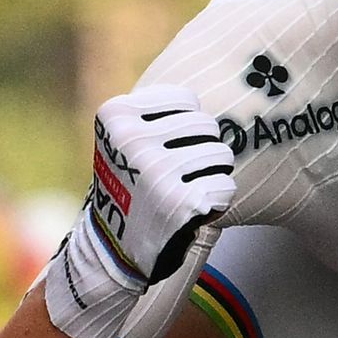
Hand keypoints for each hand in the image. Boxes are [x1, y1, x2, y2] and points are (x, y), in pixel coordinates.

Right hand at [43, 85, 234, 337]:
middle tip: (182, 173)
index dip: (187, 125)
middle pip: (206, 125)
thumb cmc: (128, 187)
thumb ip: (155, 113)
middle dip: (203, 148)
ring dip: (213, 174)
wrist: (112, 249)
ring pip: (221, 154)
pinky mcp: (183, 202)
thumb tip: (210, 88)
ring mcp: (159, 171)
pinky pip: (226, 186)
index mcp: (116, 115)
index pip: (185, 99)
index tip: (168, 147)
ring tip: (188, 190)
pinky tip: (195, 209)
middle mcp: (135, 140)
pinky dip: (218, 200)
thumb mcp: (123, 139)